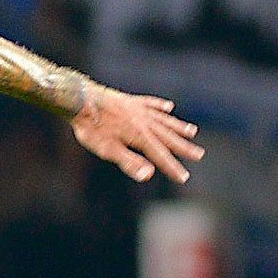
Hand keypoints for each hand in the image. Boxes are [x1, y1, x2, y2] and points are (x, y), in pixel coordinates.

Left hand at [71, 88, 205, 184]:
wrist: (78, 99)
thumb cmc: (91, 127)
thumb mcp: (107, 149)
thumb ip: (128, 162)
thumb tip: (148, 176)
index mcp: (139, 135)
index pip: (159, 155)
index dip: (172, 167)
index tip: (184, 178)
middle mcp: (144, 121)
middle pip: (167, 137)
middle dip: (183, 147)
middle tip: (199, 154)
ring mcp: (138, 109)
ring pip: (163, 120)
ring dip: (178, 127)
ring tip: (192, 132)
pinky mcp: (129, 100)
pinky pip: (150, 104)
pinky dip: (160, 106)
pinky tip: (168, 107)